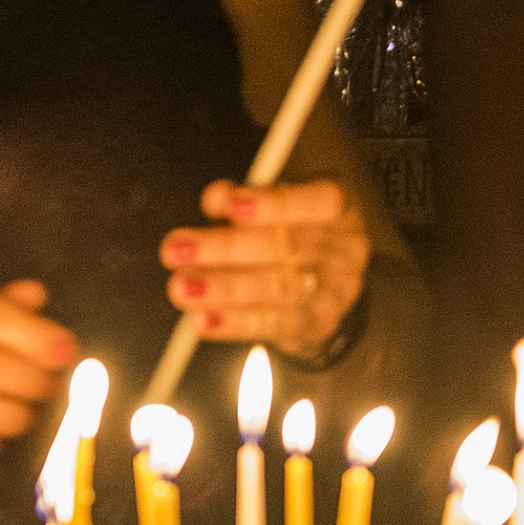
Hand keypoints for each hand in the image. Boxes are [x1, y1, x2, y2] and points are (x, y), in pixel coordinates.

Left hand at [158, 178, 370, 359]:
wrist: (328, 285)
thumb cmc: (293, 232)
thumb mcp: (275, 206)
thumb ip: (244, 199)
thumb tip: (214, 199)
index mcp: (342, 209)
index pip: (321, 200)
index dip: (277, 203)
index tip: (232, 205)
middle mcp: (346, 249)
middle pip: (288, 247)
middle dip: (227, 248)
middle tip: (177, 250)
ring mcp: (337, 291)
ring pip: (279, 288)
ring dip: (224, 289)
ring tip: (182, 287)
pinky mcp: (319, 324)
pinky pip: (276, 325)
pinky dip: (235, 323)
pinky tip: (203, 318)